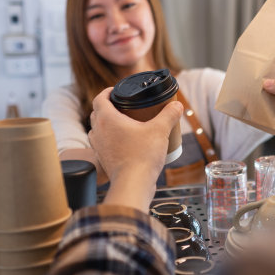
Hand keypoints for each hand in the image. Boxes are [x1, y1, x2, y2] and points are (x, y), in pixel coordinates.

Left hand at [88, 88, 182, 210]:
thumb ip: (169, 115)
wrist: (133, 183)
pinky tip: (125, 143)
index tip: (116, 90)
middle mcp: (98, 132)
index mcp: (107, 119)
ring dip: (107, 125)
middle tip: (123, 106)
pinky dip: (110, 140)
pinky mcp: (103, 160)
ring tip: (124, 124)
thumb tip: (177, 105)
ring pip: (98, 130)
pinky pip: (103, 145)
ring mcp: (98, 147)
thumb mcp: (160, 130)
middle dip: (108, 107)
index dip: (107, 91)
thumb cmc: (142, 156)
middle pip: (97, 113)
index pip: (99, 98)